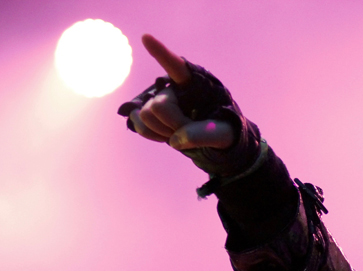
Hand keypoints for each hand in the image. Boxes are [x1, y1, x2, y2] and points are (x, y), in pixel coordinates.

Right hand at [128, 35, 233, 151]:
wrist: (213, 140)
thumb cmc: (222, 129)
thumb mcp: (224, 134)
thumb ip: (205, 135)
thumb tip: (175, 140)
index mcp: (194, 83)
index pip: (177, 67)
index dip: (161, 53)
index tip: (146, 38)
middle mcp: (173, 88)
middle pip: (159, 106)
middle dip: (173, 124)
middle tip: (190, 130)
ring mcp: (158, 100)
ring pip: (145, 115)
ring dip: (162, 130)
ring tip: (180, 133)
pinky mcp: (148, 114)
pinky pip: (137, 123)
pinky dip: (151, 134)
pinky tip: (166, 135)